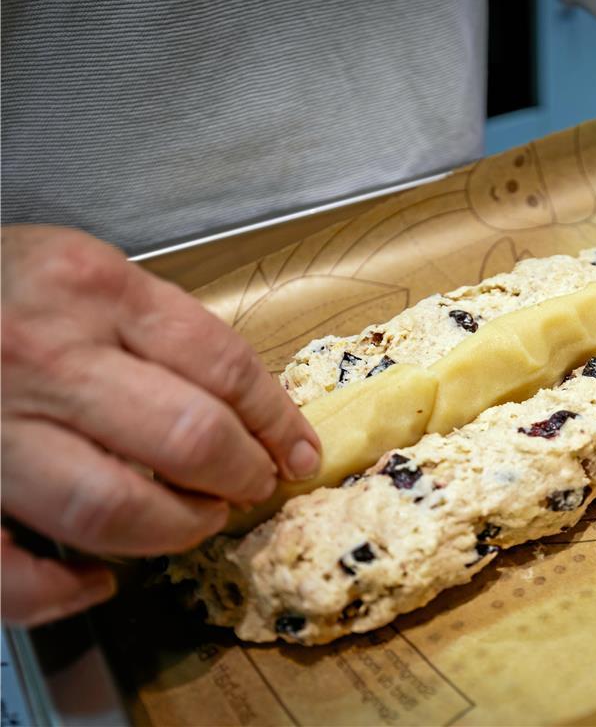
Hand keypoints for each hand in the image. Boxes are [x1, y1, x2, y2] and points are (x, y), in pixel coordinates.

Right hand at [1, 225, 320, 625]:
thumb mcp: (82, 270)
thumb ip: (159, 327)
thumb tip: (249, 408)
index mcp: (90, 287)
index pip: (223, 366)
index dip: (277, 420)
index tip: (299, 451)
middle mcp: (41, 353)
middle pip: (187, 439)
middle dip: (241, 476)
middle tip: (252, 486)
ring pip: (111, 508)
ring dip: (174, 530)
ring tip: (195, 521)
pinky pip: (8, 569)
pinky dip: (59, 592)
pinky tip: (96, 581)